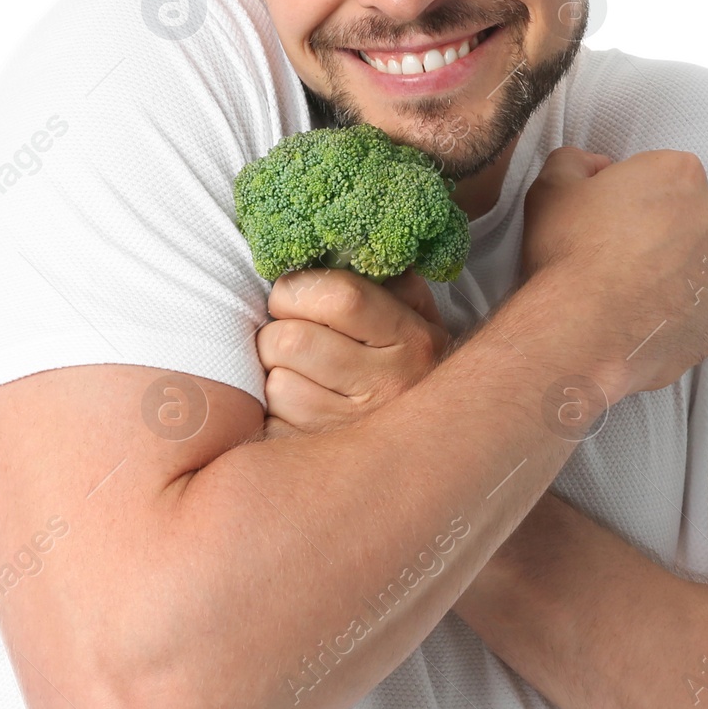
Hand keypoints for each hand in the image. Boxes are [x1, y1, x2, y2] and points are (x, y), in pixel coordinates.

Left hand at [256, 266, 451, 436]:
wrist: (436, 435)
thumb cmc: (409, 356)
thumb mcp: (413, 309)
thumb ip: (380, 276)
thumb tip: (328, 249)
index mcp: (411, 338)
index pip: (340, 297)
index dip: (298, 289)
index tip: (289, 293)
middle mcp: (388, 385)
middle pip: (293, 341)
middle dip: (276, 331)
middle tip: (286, 331)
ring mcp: (356, 429)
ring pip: (277, 385)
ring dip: (273, 372)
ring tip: (295, 369)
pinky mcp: (324, 459)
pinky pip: (271, 424)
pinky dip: (272, 410)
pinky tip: (296, 403)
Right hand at [519, 146, 707, 399]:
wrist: (583, 332)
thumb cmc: (570, 255)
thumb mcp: (551, 187)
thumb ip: (575, 161)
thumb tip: (594, 166)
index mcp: (679, 173)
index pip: (659, 174)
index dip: (628, 194)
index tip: (606, 217)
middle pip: (688, 214)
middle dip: (660, 229)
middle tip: (617, 254)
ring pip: (699, 262)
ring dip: (673, 269)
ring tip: (628, 291)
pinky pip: (702, 306)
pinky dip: (679, 309)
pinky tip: (643, 317)